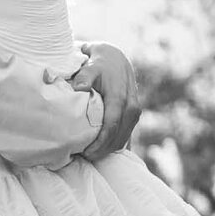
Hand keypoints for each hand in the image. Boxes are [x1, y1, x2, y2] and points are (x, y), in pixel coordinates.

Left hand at [67, 41, 141, 160]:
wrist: (115, 57)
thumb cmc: (99, 62)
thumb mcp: (91, 65)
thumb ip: (85, 76)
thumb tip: (79, 87)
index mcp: (120, 98)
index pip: (111, 127)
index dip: (99, 143)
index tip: (85, 152)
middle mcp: (132, 107)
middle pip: (118, 137)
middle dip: (102, 150)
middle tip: (84, 157)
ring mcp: (135, 112)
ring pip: (123, 138)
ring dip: (108, 150)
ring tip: (91, 155)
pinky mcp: (134, 115)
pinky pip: (126, 135)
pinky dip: (115, 145)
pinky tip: (102, 151)